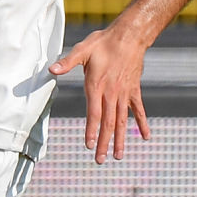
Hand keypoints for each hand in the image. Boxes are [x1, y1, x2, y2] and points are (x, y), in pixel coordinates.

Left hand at [49, 27, 150, 164]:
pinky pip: (138, 110)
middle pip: (107, 122)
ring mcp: (124, 93)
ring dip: (120, 139)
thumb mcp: (82, 50)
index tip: (89, 145)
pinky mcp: (134, 90)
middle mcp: (111, 93)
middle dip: (104, 142)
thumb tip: (51, 70)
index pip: (94, 113)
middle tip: (101, 160)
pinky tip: (145, 137)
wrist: (130, 36)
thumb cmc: (103, 43)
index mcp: (97, 85)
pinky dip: (142, 123)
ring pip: (122, 120)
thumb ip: (67, 62)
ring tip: (118, 156)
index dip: (91, 130)